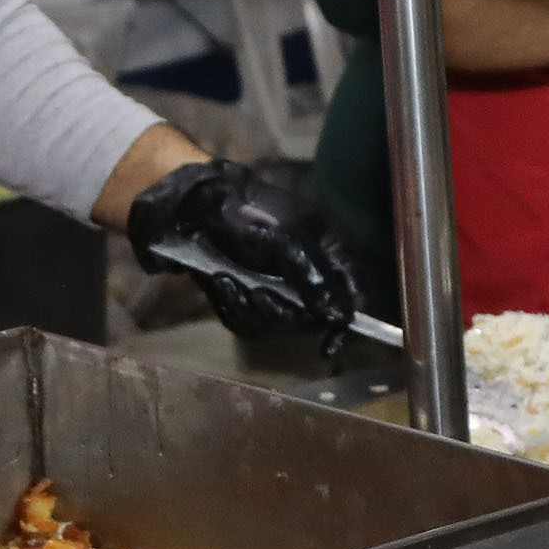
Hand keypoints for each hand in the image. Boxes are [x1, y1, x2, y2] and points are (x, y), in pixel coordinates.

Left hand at [121, 159, 367, 342]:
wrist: (195, 202)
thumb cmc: (245, 211)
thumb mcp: (284, 238)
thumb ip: (313, 275)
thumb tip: (337, 315)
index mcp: (327, 251)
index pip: (352, 296)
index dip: (345, 324)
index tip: (327, 346)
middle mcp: (307, 272)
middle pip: (308, 317)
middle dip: (279, 311)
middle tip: (256, 294)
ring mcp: (277, 284)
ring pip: (274, 322)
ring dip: (251, 308)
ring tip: (228, 281)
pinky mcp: (250, 293)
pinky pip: (249, 319)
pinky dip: (234, 307)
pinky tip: (220, 283)